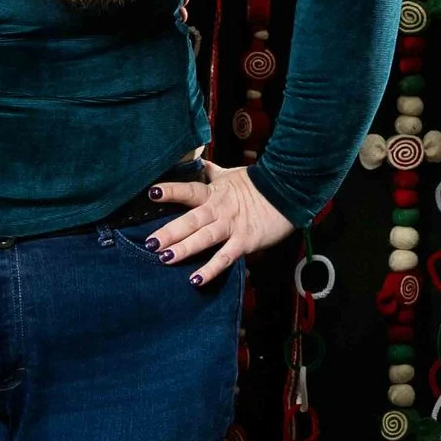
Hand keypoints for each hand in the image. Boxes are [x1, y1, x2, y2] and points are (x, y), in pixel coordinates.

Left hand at [144, 162, 294, 286]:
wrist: (290, 193)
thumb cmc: (258, 185)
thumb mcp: (231, 175)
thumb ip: (211, 172)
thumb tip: (198, 161)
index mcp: (214, 193)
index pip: (189, 190)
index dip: (171, 191)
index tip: (151, 193)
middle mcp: (220, 209)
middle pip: (192, 220)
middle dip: (170, 231)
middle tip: (150, 242)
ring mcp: (232, 226)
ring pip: (205, 238)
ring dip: (185, 248)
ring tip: (166, 258)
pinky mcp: (245, 241)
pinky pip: (225, 257)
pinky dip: (211, 269)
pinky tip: (195, 279)